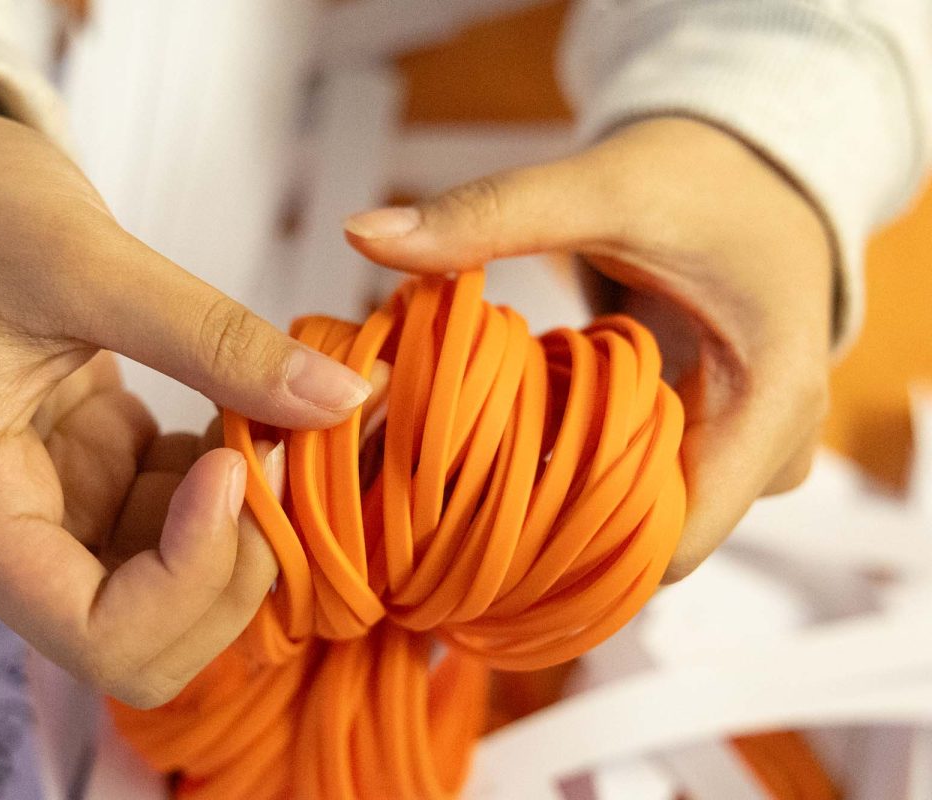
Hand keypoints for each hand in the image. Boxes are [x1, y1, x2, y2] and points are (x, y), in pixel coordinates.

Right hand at [0, 73, 368, 705]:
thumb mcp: (81, 259)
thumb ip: (214, 340)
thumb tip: (343, 398)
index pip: (97, 636)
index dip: (190, 578)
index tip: (233, 466)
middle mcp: (4, 532)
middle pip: (144, 635)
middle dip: (231, 564)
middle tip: (285, 453)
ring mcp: (51, 505)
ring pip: (173, 583)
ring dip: (242, 521)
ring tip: (276, 415)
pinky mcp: (88, 471)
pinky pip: (178, 517)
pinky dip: (226, 479)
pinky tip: (241, 405)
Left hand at [344, 117, 832, 580]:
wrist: (756, 168)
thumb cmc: (701, 175)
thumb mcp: (600, 188)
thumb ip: (489, 214)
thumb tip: (361, 233)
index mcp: (772, 404)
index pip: (673, 544)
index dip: (575, 555)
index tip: (473, 532)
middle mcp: (772, 448)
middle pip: (652, 541)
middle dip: (553, 530)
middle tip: (450, 504)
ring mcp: (745, 451)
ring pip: (643, 519)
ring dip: (563, 502)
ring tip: (474, 479)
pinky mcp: (713, 441)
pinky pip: (642, 486)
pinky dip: (580, 474)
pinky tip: (518, 451)